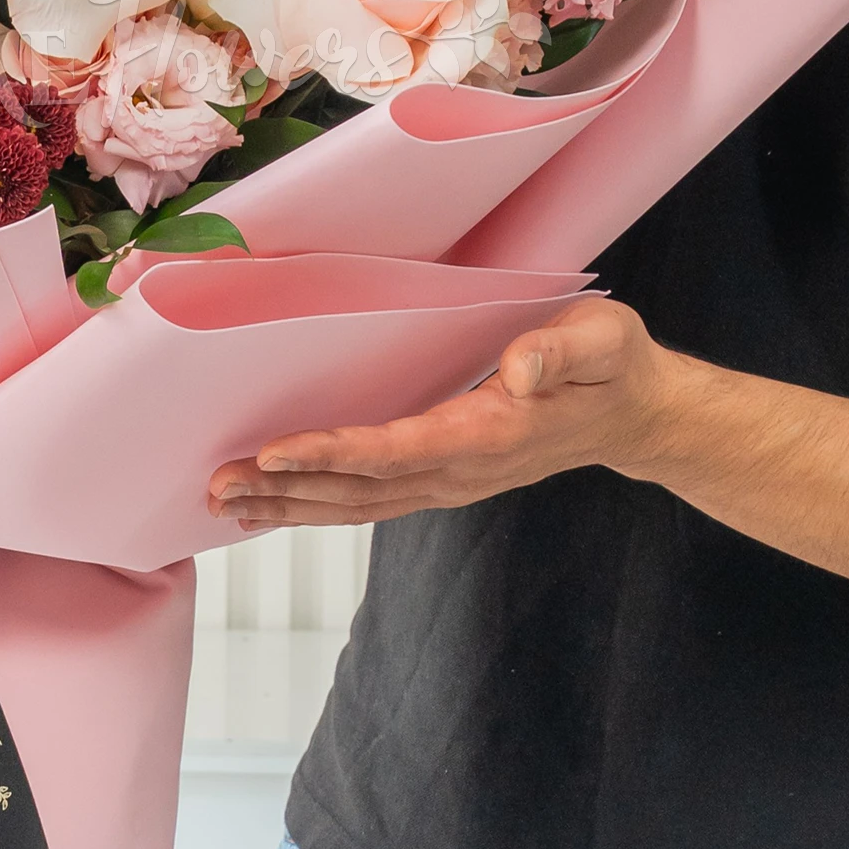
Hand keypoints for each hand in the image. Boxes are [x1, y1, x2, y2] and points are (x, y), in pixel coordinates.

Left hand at [208, 298, 680, 530]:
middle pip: (359, 488)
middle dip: (284, 489)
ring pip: (356, 503)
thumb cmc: (610, 365)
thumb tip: (522, 368)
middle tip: (216, 484)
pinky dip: (314, 504)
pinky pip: (367, 500)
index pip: (396, 449)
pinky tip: (269, 507)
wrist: (632, 413)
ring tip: (223, 502)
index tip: (273, 454)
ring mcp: (446, 482)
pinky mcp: (438, 479)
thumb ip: (561, 351)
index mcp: (489, 435)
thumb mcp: (601, 340)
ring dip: (288, 504)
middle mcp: (459, 470)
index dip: (333, 454)